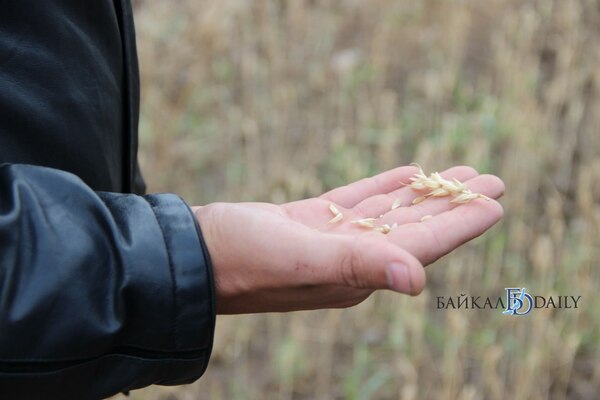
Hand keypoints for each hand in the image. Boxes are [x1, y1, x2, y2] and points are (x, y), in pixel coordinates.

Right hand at [192, 165, 503, 313]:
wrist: (199, 253)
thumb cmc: (245, 260)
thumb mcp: (303, 260)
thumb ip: (358, 266)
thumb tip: (417, 279)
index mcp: (358, 272)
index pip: (422, 246)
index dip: (461, 224)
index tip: (494, 203)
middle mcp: (352, 259)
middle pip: (415, 227)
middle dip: (453, 204)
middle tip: (490, 181)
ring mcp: (332, 239)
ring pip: (390, 212)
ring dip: (424, 193)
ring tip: (458, 173)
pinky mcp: (312, 222)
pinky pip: (359, 201)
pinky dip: (384, 188)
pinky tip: (406, 175)